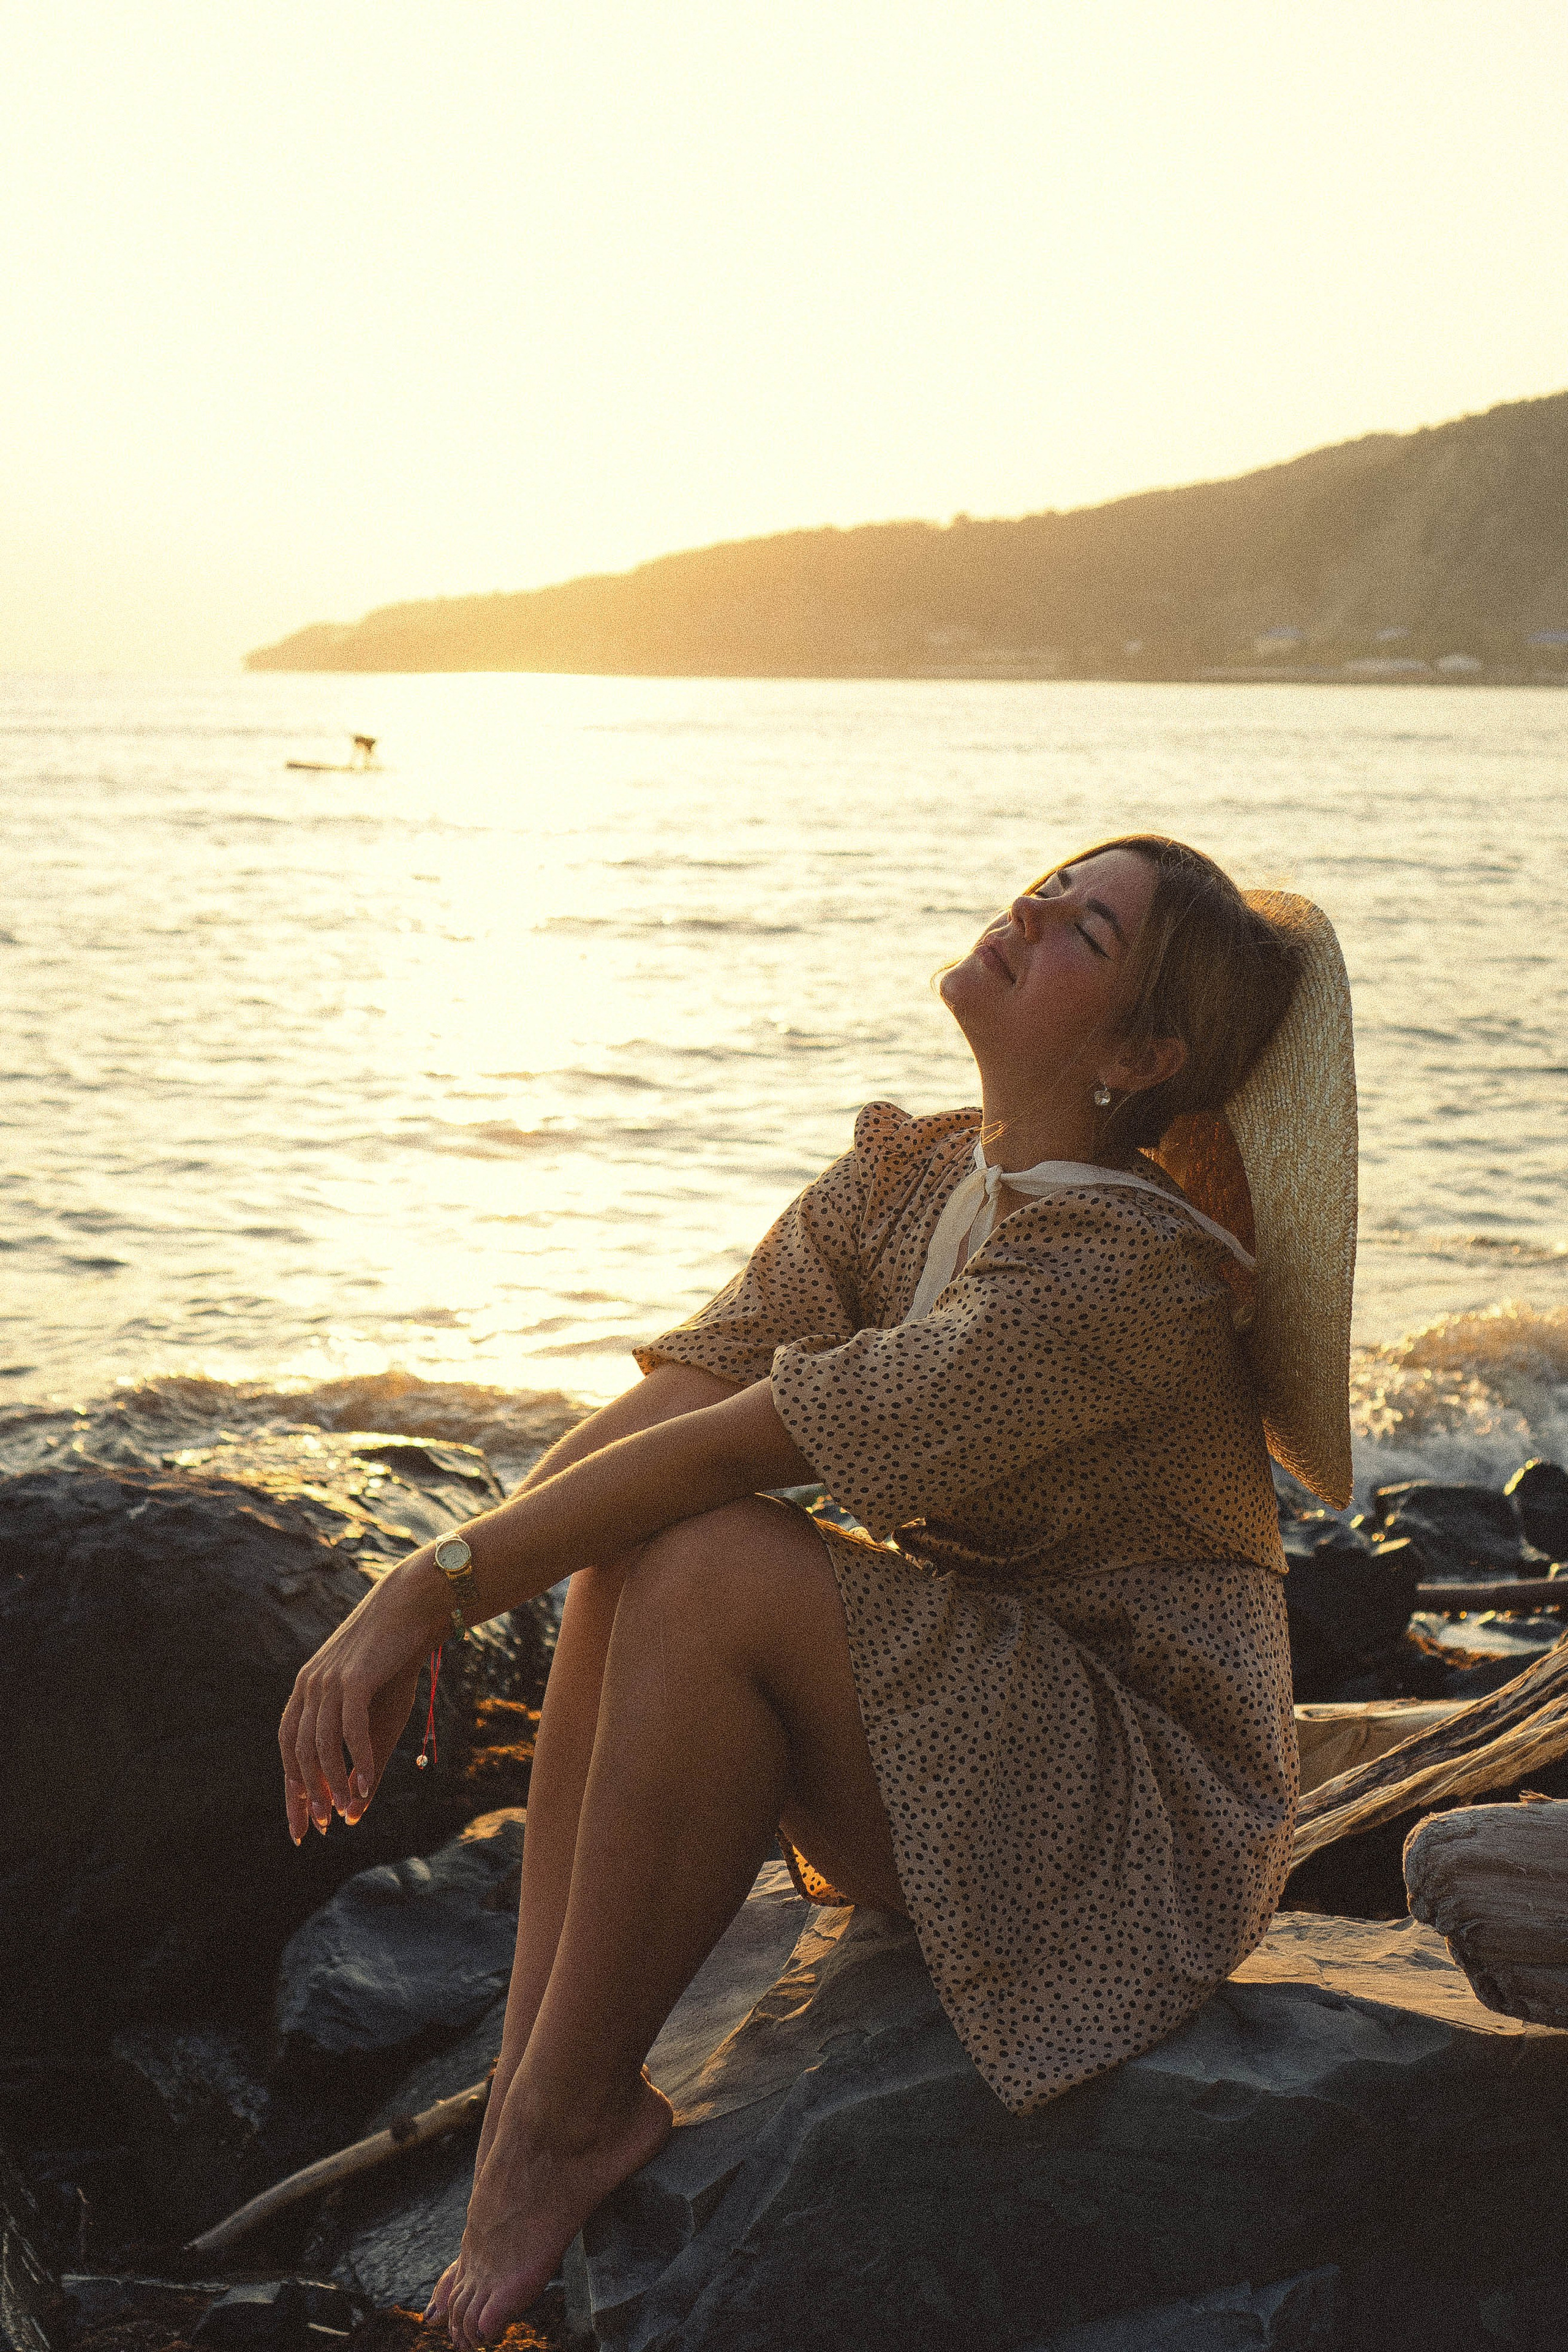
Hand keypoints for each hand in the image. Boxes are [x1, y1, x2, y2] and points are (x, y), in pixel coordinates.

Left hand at [278, 1552, 444, 1840]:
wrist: (413, 1607)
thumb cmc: (397, 1664)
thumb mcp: (378, 1718)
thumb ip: (364, 1762)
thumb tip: (353, 1812)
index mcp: (306, 1692)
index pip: (288, 1750)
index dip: (293, 1793)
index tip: (300, 1830)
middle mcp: (309, 1686)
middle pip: (297, 1752)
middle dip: (307, 1794)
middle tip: (321, 1827)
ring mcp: (329, 1680)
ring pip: (321, 1744)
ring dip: (333, 1782)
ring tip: (346, 1809)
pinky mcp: (354, 1677)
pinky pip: (349, 1727)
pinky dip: (357, 1759)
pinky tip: (366, 1784)